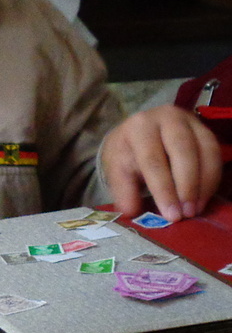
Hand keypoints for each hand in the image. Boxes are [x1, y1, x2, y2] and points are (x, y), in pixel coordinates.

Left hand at [101, 104, 220, 221]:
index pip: (153, 160)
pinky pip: (215, 154)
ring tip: (196, 209)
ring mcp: (190, 121)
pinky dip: (212, 178)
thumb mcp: (117, 169)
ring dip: (204, 184)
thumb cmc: (127, 153)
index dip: (163, 189)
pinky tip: (204, 197)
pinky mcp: (205, 130)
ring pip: (205, 151)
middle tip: (187, 213)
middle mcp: (166, 117)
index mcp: (139, 126)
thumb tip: (131, 212)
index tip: (171, 215)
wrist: (137, 132)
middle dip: (187, 186)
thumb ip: (123, 189)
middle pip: (183, 151)